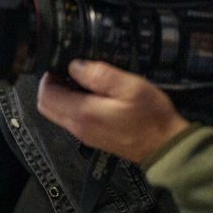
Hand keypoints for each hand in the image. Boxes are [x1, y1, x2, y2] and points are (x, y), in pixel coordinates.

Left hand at [37, 59, 189, 164]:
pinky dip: (72, 106)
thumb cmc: (151, 116)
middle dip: (51, 86)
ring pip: (56, 113)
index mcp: (82, 113)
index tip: (62, 65)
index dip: (48, 76)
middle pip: (46, 105)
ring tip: (82, 82)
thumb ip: (99, 75)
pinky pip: (70, 119)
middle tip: (68, 72)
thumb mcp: (130, 87)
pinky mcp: (91, 137)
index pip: (45, 94)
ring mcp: (83, 134)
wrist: (167, 147)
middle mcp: (77, 127)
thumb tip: (74, 66)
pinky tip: (92, 96)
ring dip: (61, 96)